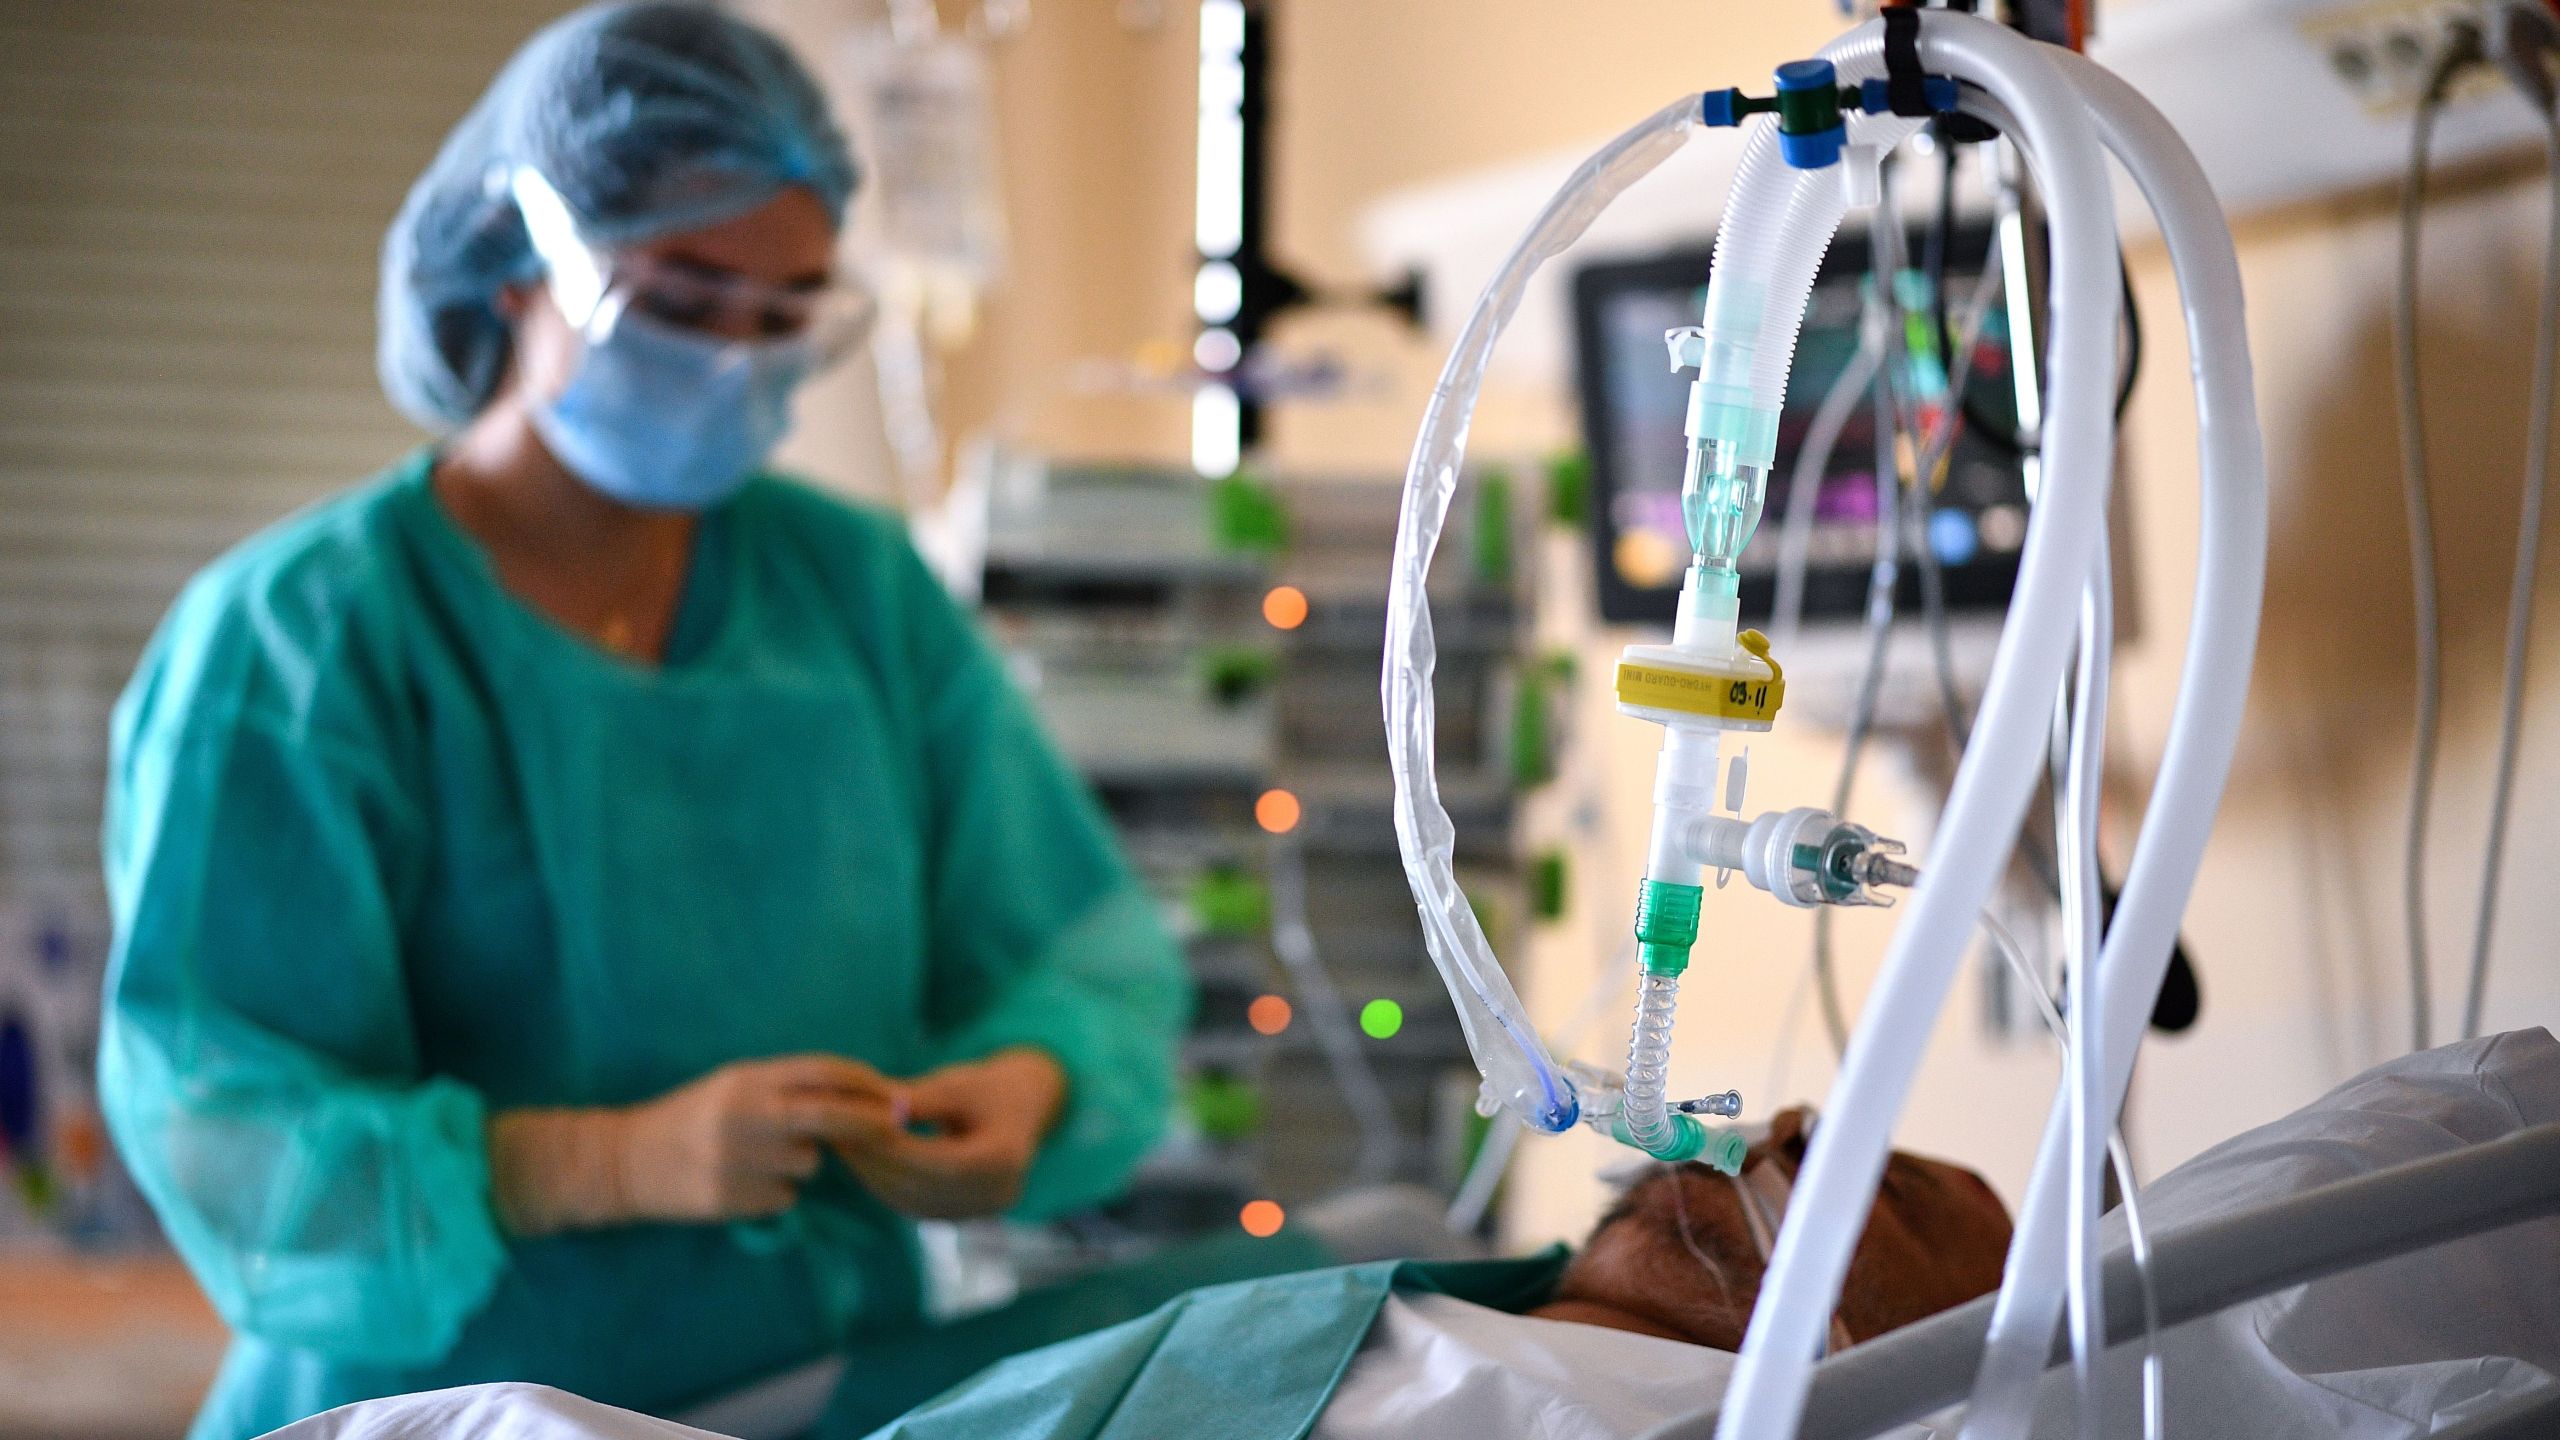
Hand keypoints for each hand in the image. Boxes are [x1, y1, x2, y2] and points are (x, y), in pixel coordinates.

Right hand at [490, 1055, 897, 1234]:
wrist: (625, 1161)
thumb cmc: (690, 1118)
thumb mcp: (732, 1087)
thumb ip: (784, 1088)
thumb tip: (856, 1097)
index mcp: (747, 1079)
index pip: (823, 1070)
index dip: (865, 1080)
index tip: (893, 1091)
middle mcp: (747, 1114)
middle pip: (833, 1116)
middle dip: (873, 1122)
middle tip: (898, 1127)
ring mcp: (740, 1159)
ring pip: (809, 1164)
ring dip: (800, 1164)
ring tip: (755, 1159)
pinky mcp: (732, 1199)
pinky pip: (784, 1199)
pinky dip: (774, 1195)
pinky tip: (739, 1184)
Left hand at [834, 1048, 1066, 1219]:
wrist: (1023, 1111)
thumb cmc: (992, 1088)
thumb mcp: (961, 1084)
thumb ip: (922, 1100)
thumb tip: (877, 1109)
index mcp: (1004, 1161)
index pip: (935, 1160)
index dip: (890, 1145)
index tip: (852, 1124)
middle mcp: (995, 1195)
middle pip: (920, 1184)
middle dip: (873, 1160)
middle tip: (834, 1134)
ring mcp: (978, 1212)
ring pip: (910, 1200)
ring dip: (871, 1173)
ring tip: (840, 1143)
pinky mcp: (960, 1217)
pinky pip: (913, 1204)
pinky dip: (884, 1182)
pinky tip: (859, 1159)